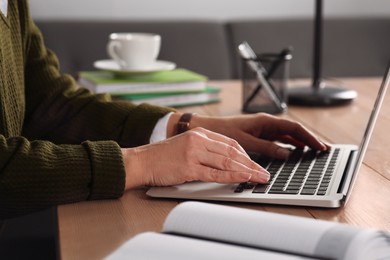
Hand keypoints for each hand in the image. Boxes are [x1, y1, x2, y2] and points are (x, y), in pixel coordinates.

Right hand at [122, 127, 269, 188]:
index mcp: (200, 132)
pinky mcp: (189, 167)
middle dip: (251, 163)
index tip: (255, 164)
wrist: (141, 161)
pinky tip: (243, 179)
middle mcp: (199, 140)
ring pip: (227, 162)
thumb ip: (205, 149)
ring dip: (247, 171)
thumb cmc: (162, 156)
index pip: (230, 142)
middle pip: (232, 151)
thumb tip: (226, 161)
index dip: (245, 155)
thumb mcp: (186, 145)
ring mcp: (194, 153)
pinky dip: (232, 176)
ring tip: (259, 178)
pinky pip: (216, 173)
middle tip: (264, 172)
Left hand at [188, 113, 328, 159]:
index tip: (320, 146)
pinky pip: (278, 138)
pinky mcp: (257, 134)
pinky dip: (288, 144)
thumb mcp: (246, 143)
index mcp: (265, 121)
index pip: (293, 127)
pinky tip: (294, 150)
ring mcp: (262, 128)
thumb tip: (287, 153)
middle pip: (293, 130)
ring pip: (286, 134)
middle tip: (323, 150)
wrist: (206, 129)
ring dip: (300, 142)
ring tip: (313, 151)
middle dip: (309, 139)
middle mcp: (266, 123)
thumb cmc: (223, 133)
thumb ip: (267, 148)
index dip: (309, 137)